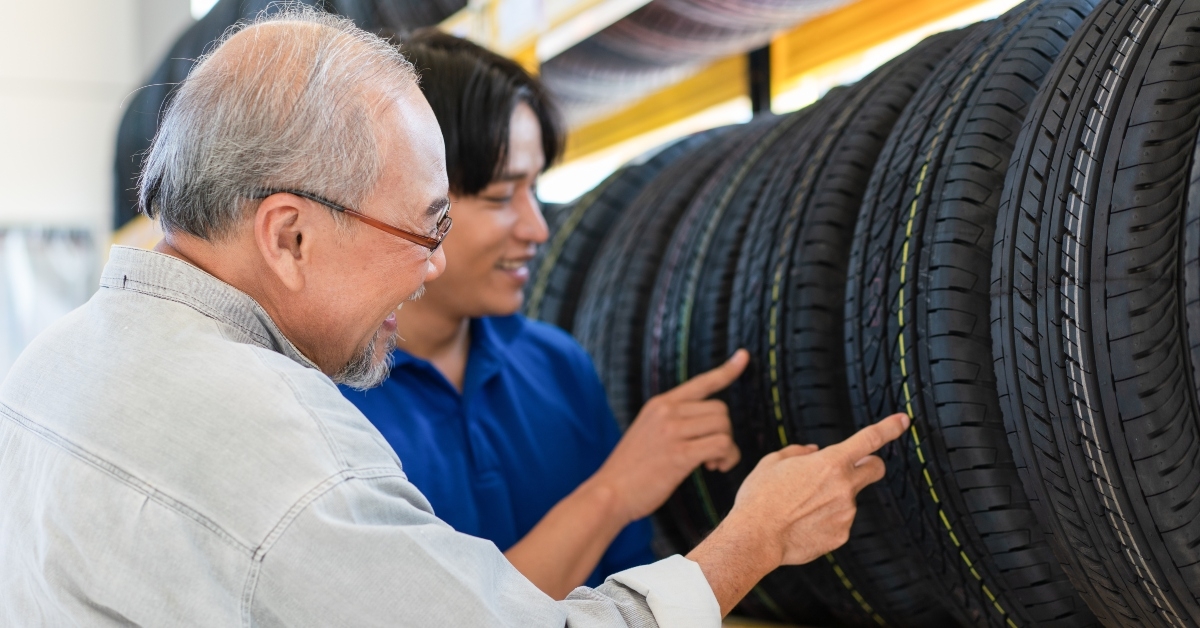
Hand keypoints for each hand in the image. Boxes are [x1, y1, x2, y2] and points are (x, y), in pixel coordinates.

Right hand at [589, 349, 747, 523]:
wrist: (608, 493)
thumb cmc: (630, 470)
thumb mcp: (646, 432)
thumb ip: (670, 422)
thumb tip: (704, 426)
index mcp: (660, 404)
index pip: (700, 382)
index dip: (726, 371)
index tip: (743, 356)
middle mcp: (667, 411)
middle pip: (720, 409)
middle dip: (724, 433)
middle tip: (713, 455)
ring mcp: (672, 431)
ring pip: (724, 427)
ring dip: (727, 448)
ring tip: (712, 464)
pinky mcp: (680, 454)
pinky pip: (721, 445)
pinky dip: (726, 458)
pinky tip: (713, 468)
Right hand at [686, 412, 908, 615]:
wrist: (755, 538)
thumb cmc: (760, 497)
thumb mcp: (772, 462)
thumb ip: (797, 452)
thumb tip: (812, 451)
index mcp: (830, 462)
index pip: (869, 439)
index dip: (890, 427)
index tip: (903, 420)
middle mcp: (845, 487)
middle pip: (875, 469)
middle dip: (868, 465)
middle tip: (847, 469)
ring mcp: (846, 513)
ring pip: (849, 498)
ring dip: (833, 497)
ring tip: (801, 506)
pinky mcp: (841, 535)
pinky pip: (839, 521)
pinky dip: (825, 520)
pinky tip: (803, 523)